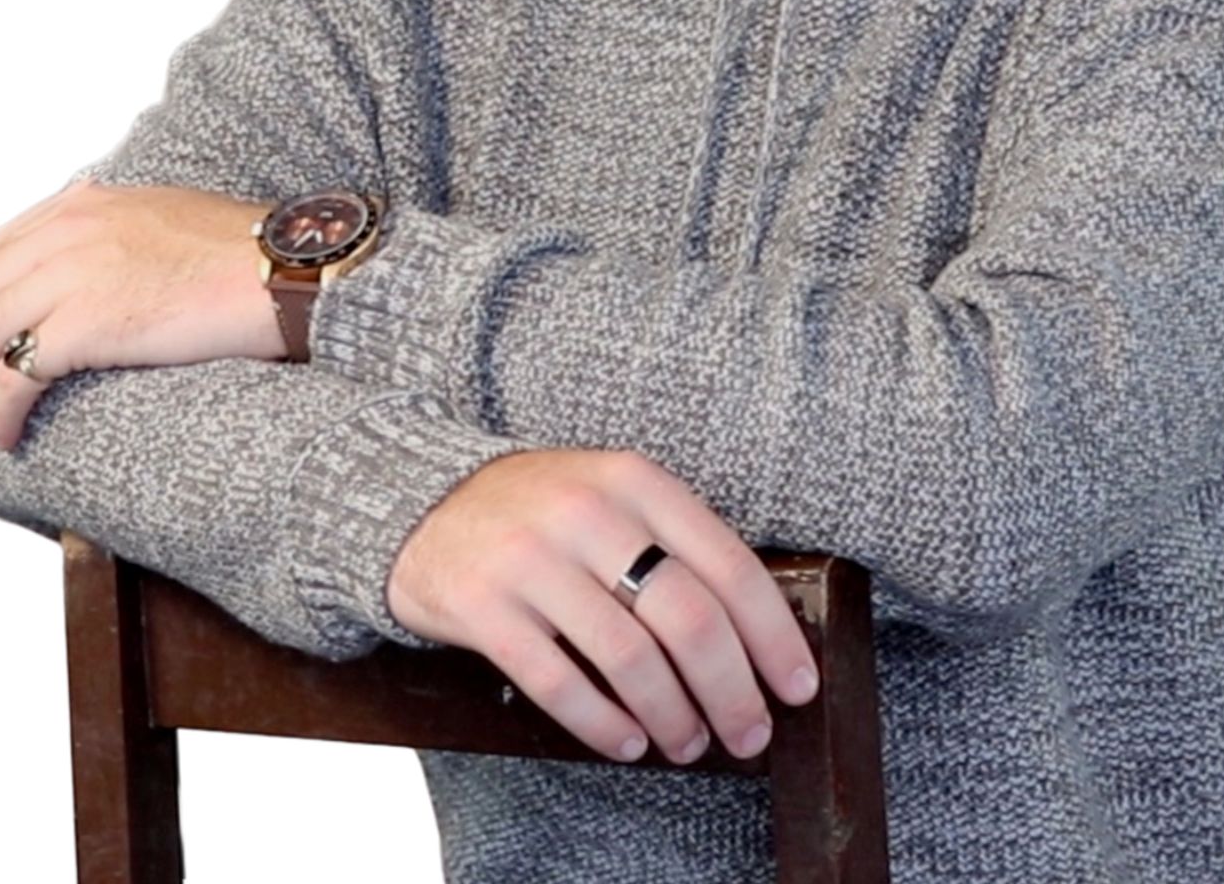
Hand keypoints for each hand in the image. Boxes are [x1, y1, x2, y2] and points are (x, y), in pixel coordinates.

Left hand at [0, 178, 282, 451]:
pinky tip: (8, 434)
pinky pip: (14, 375)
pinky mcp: (88, 321)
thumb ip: (111, 231)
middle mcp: (67, 230)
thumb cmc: (245, 255)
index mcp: (82, 204)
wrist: (286, 270)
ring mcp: (73, 273)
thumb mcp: (162, 216)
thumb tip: (82, 272)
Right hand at [386, 447, 820, 766]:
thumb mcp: (614, 496)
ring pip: (630, 659)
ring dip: (672, 716)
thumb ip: (675, 544)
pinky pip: (559, 683)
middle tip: (749, 735)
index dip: (773, 634)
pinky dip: (603, 725)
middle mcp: (588, 512)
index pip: (728, 565)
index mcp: (635, 479)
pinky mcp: (483, 607)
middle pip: (688, 619)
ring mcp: (532, 559)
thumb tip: (756, 634)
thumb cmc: (545, 512)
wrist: (426, 503)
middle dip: (731, 690)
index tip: (798, 686)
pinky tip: (627, 742)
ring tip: (687, 743)